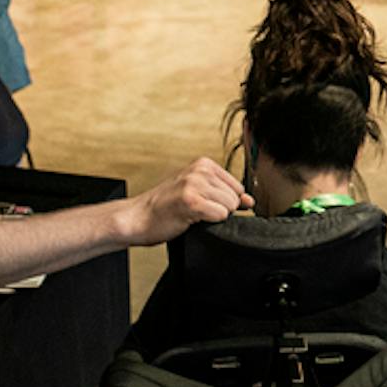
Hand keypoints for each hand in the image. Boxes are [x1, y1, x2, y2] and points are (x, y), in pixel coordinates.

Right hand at [119, 158, 250, 246]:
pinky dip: (208, 223)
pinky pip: (220, 216)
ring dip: (212, 217)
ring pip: (229, 207)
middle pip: (235, 198)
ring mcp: (195, 184)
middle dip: (219, 210)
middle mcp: (200, 170)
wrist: (137, 218)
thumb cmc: (164, 207)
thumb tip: (250, 201)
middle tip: (195, 211)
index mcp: (203, 164)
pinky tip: (190, 219)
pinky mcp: (191, 201)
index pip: (237, 187)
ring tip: (191, 214)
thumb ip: (224, 194)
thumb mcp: (197, 193)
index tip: (204, 204)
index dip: (224, 202)